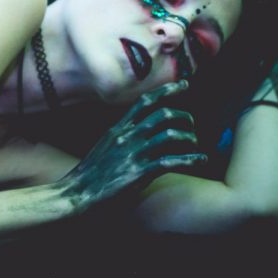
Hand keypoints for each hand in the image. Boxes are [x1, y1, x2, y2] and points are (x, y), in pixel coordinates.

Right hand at [57, 80, 205, 213]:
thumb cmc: (91, 172)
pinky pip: (171, 161)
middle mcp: (127, 137)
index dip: (166, 91)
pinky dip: (190, 159)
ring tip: (194, 143)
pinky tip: (200, 160)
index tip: (185, 85)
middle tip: (191, 123)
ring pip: (169, 135)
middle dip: (183, 116)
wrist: (77, 192)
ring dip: (188, 137)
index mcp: (118, 129)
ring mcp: (134, 153)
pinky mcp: (140, 172)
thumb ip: (121, 136)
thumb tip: (137, 130)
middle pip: (162, 115)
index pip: (144, 102)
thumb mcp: (104, 145)